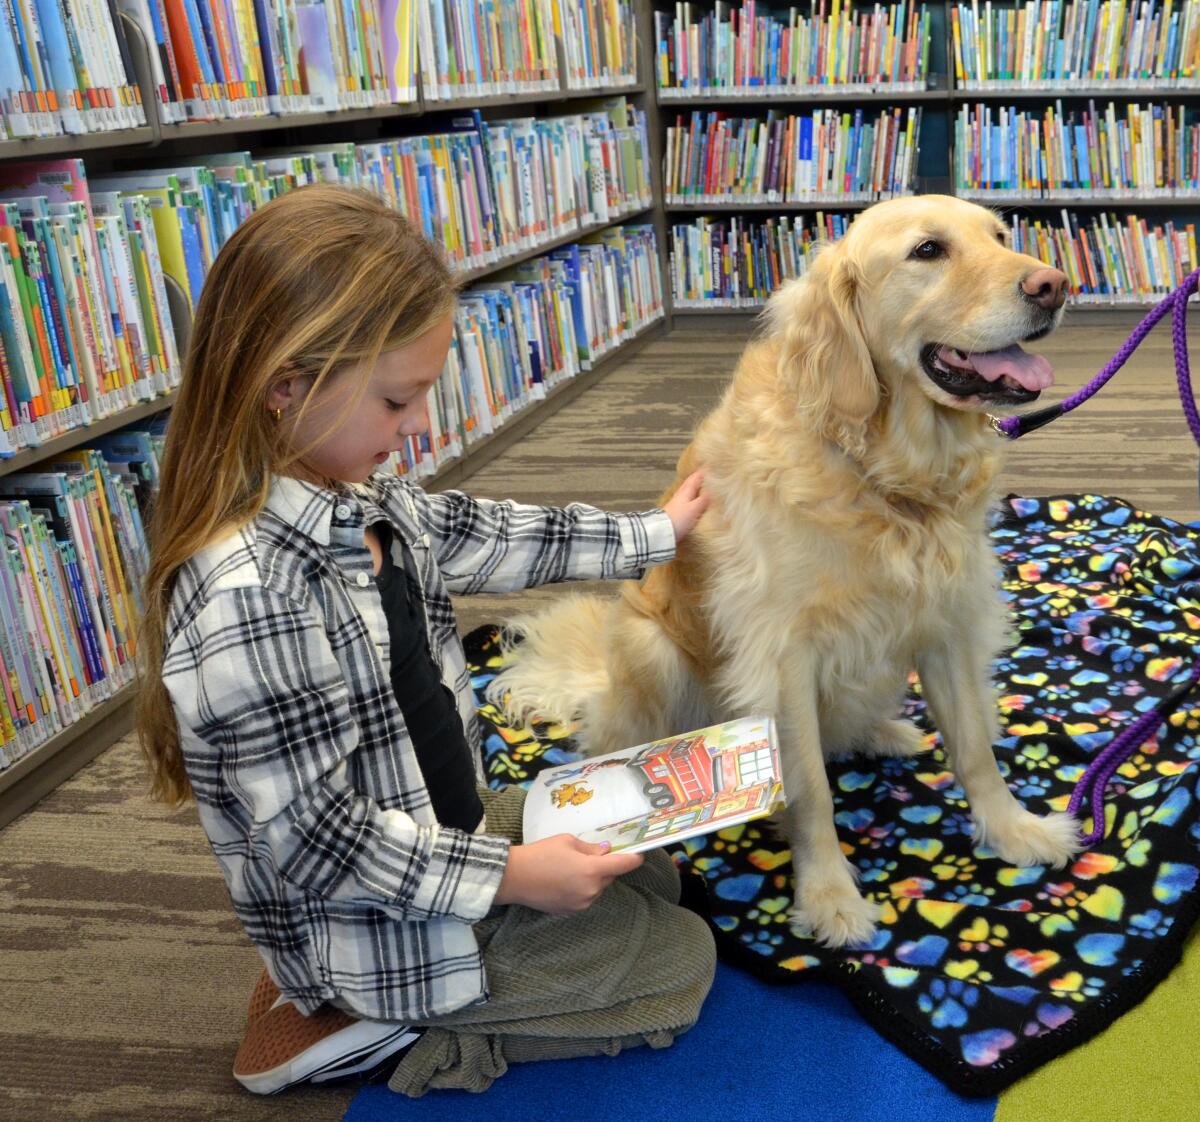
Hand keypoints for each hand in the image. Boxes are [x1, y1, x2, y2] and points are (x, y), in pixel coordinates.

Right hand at [494, 835, 643, 913]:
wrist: (514, 877)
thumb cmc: (540, 853)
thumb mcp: (567, 841)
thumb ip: (591, 848)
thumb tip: (605, 852)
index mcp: (592, 870)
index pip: (624, 865)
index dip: (634, 858)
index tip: (639, 853)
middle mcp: (591, 890)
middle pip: (609, 877)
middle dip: (605, 866)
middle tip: (590, 855)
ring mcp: (581, 903)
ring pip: (597, 888)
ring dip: (593, 879)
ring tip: (571, 868)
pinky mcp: (571, 911)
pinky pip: (585, 897)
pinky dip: (582, 889)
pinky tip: (564, 880)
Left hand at [662, 469, 709, 543]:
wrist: (662, 533)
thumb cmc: (679, 519)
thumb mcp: (695, 508)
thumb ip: (705, 498)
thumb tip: (716, 487)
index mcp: (686, 490)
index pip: (697, 476)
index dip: (706, 471)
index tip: (716, 467)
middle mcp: (682, 494)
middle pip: (693, 483)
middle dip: (702, 479)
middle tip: (713, 477)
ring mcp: (679, 504)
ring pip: (691, 492)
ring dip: (699, 490)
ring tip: (709, 489)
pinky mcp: (678, 513)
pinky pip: (690, 502)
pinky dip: (696, 500)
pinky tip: (699, 504)